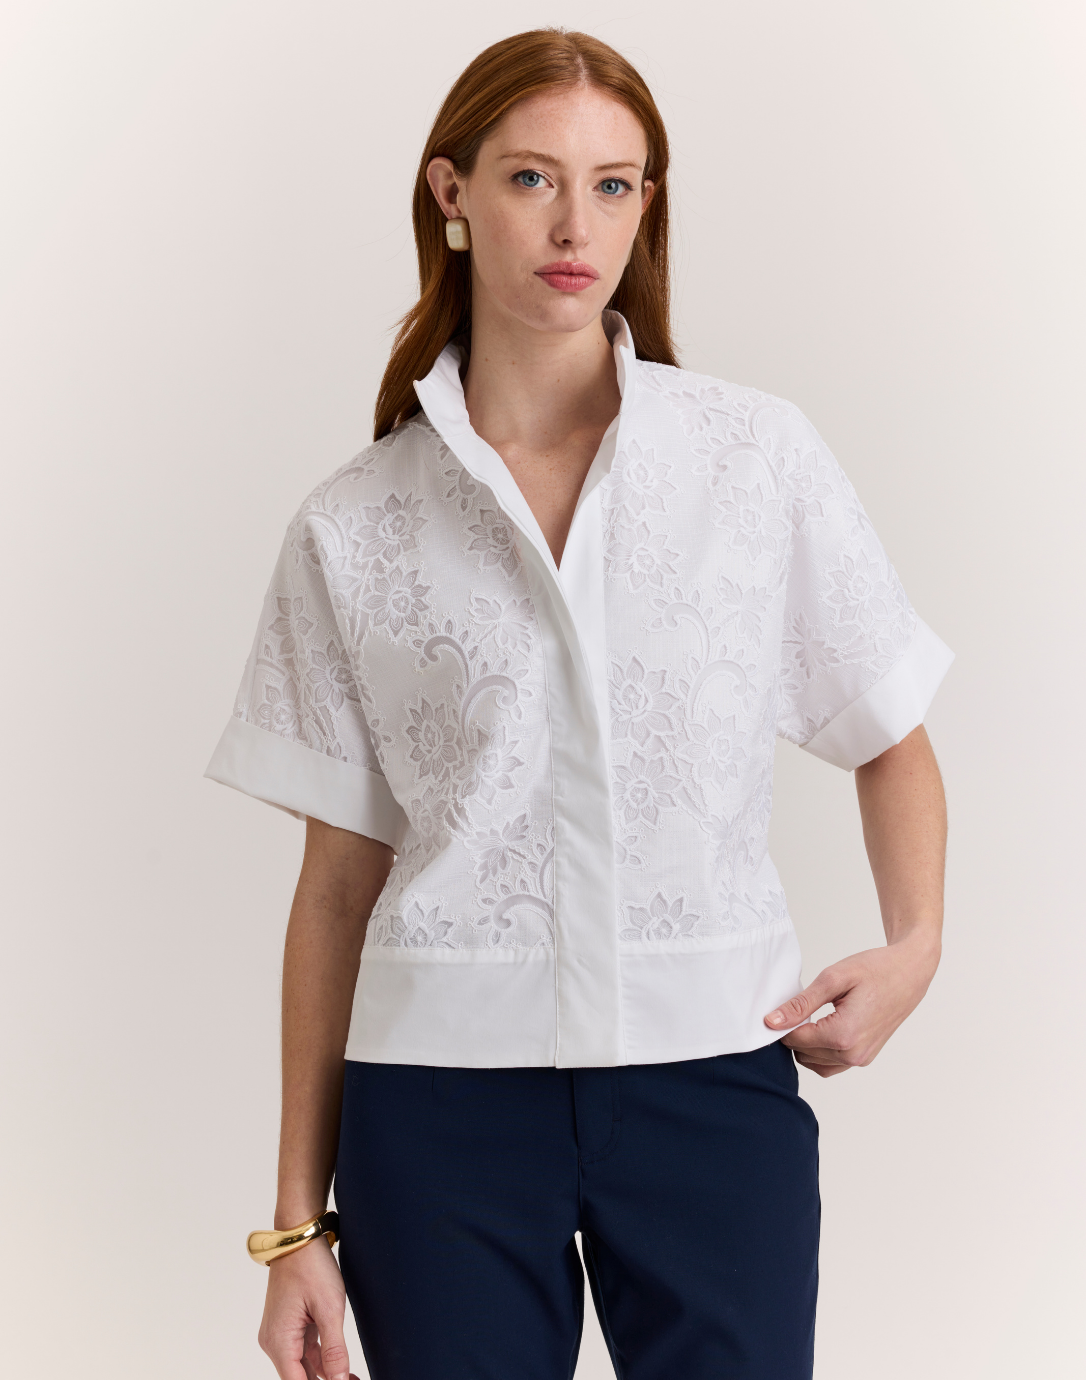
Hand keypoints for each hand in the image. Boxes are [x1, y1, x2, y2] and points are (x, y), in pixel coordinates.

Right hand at [258, 1236, 354, 1379]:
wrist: (299, 1236)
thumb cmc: (311, 1266)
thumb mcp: (329, 1308)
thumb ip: (334, 1350)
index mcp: (279, 1341)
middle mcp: (274, 1341)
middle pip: (300, 1377)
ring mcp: (280, 1332)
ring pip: (304, 1365)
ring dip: (327, 1374)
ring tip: (353, 1378)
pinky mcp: (288, 1324)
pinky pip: (304, 1350)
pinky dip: (322, 1359)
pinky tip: (342, 1367)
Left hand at [763, 931, 939, 1077]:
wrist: (909, 973)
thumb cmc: (876, 970)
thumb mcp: (833, 979)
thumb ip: (801, 1004)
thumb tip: (772, 1021)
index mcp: (844, 1035)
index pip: (794, 1039)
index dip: (780, 1023)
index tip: (779, 1005)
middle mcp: (853, 1054)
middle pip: (801, 1052)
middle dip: (792, 1032)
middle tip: (798, 1006)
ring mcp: (860, 1060)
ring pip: (813, 1062)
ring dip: (805, 1043)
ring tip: (811, 1015)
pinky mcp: (864, 1058)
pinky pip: (829, 1065)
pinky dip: (818, 1051)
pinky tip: (821, 1027)